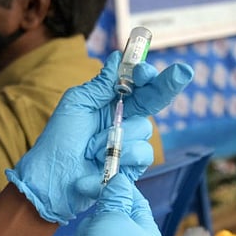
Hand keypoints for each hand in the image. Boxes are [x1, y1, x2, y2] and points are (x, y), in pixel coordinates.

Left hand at [5, 51, 193, 223]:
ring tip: (90, 148)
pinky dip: (121, 157)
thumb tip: (117, 57)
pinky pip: (142, 154)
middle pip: (155, 99)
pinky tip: (99, 163)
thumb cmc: (59, 140)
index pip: (137, 83)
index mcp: (110, 101)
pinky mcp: (132, 166)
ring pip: (144, 129)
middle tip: (183, 71)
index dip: (145, 75)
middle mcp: (124, 119)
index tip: (143, 71)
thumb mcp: (76, 105)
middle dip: (168, 85)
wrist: (51, 178)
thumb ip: (101, 85)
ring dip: (116, 137)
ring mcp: (129, 142)